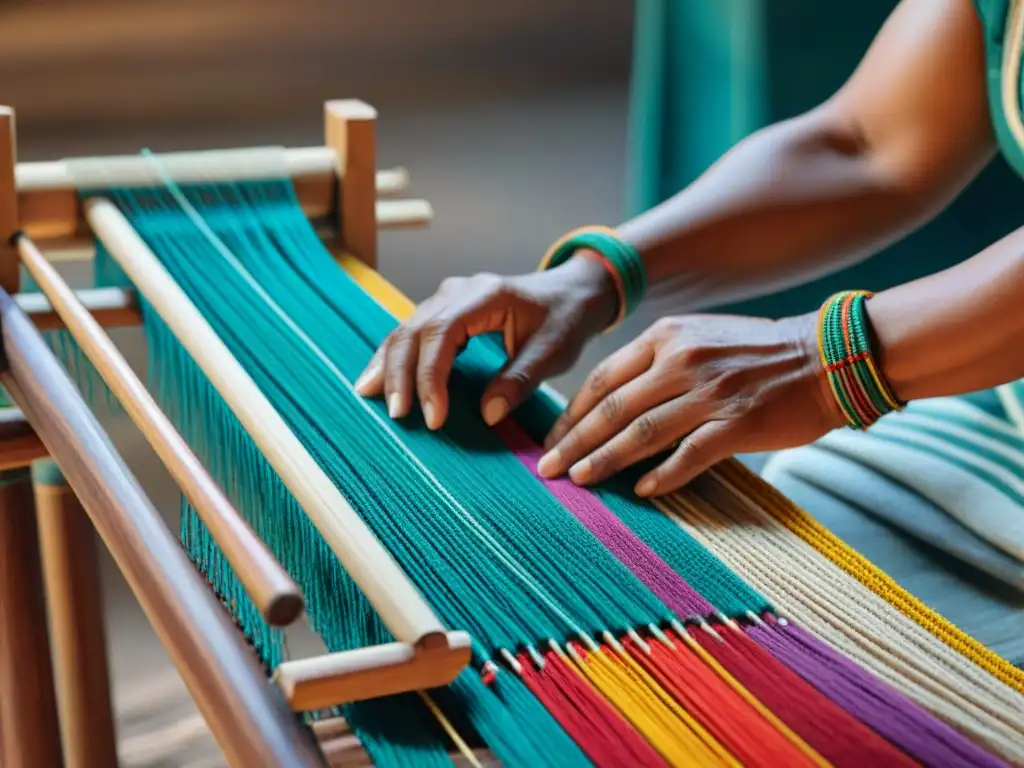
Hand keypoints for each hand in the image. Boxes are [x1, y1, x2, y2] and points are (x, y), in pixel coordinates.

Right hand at [355, 255, 616, 429]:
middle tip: (397, 415)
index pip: (442, 334)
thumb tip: (488, 415)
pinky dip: (395, 357)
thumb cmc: (566, 319)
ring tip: (367, 395)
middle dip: (400, 374)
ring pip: (405, 330)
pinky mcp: (445, 311)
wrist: (573, 291)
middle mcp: (458, 291)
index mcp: (485, 295)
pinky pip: (412, 333)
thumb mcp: (553, 352)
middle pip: (414, 330)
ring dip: (387, 364)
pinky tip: (378, 378)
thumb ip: (521, 381)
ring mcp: (447, 297)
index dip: (431, 377)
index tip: (434, 416)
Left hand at [537, 312, 844, 496]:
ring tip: (579, 480)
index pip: (604, 378)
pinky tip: (641, 491)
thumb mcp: (699, 337)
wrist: (827, 355)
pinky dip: (661, 476)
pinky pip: (688, 456)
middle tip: (547, 468)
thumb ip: (657, 361)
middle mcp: (682, 361)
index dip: (573, 412)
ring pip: (641, 433)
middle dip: (574, 441)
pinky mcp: (737, 423)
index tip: (553, 437)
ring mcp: (710, 393)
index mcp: (667, 337)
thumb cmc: (758, 352)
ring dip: (604, 460)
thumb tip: (614, 399)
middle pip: (612, 408)